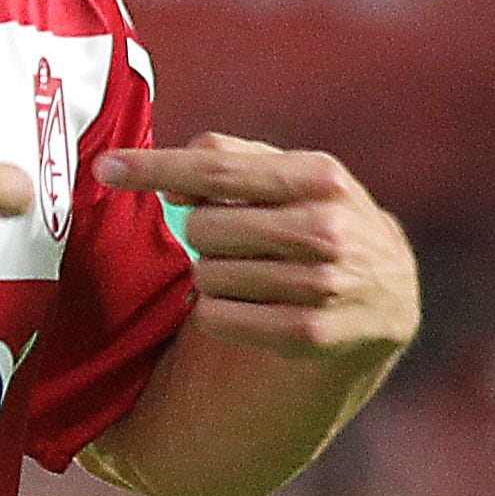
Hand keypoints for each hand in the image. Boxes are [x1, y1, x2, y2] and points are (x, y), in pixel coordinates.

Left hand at [94, 132, 417, 363]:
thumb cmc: (320, 218)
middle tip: (235, 241)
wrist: (389, 294)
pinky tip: (253, 305)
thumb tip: (172, 183)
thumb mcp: (295, 176)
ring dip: (213, 276)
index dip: (155, 169)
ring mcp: (322, 285)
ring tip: (253, 273)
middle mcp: (326, 228)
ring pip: (208, 277)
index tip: (104, 168)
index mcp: (319, 177)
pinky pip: (217, 319)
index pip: (218, 170)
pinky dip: (219, 312)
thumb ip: (232, 160)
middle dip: (202, 235)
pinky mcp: (310, 335)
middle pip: (203, 229)